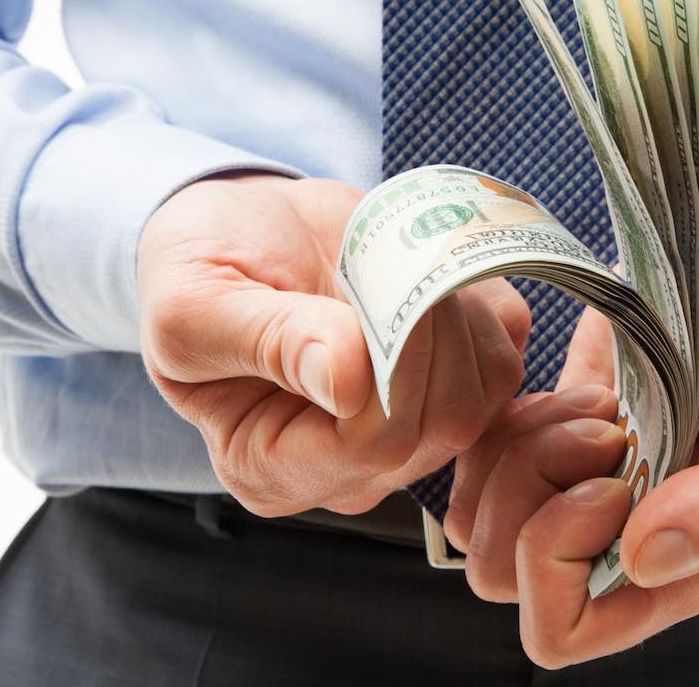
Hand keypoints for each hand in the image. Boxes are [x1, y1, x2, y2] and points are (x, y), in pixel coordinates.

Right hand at [137, 174, 530, 515]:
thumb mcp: (194, 302)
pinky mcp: (452, 386)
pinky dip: (479, 304)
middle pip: (441, 423)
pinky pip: (504, 352)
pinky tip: (424, 277)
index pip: (372, 447)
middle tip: (388, 267)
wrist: (243, 228)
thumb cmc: (199, 268)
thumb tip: (347, 381)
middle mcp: (350, 470)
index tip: (374, 292)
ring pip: (486, 393)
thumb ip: (265, 340)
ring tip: (398, 269)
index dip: (393, 370)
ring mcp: (409, 435)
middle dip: (429, 333)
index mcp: (269, 467)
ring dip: (456, 315)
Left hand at [446, 222, 698, 666]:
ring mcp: (572, 504)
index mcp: (682, 572)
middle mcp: (619, 553)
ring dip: (526, 448)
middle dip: (536, 488)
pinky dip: (509, 423)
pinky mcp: (543, 455)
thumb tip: (646, 562)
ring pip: (476, 520)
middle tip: (606, 425)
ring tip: (600, 404)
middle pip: (502, 572)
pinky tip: (573, 394)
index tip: (616, 468)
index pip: (565, 626)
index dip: (565, 550)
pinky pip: (474, 467)